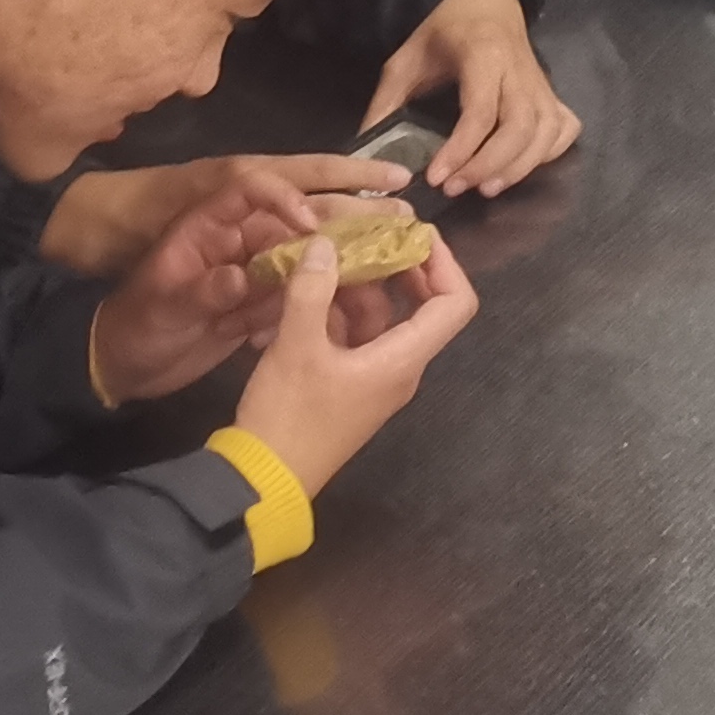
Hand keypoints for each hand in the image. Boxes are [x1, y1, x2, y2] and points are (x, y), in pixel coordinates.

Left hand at [87, 170, 391, 403]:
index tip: (311, 225)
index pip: (256, 189)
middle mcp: (241, 238)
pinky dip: (329, 298)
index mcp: (211, 222)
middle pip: (300, 213)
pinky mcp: (261, 300)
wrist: (122, 369)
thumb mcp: (161, 305)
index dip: (287, 198)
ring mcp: (255, 269)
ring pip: (311, 252)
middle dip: (348, 210)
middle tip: (399, 211)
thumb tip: (243, 277)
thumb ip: (202, 288)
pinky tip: (361, 307)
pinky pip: (303, 291)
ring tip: (396, 258)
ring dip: (351, 253)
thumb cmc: (132, 325)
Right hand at [226, 224, 478, 498]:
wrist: (259, 481)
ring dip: (359, 288)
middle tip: (367, 236)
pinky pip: (354, 338)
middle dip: (396, 268)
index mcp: (403, 360)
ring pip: (380, 320)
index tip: (415, 233)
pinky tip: (305, 291)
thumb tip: (327, 243)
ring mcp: (372, 378)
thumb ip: (312, 291)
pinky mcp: (346, 385)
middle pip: (419, 306)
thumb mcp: (295, 348)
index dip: (444, 263)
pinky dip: (336, 313)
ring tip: (326, 255)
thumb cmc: (288, 416)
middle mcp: (399, 368)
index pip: (455, 304)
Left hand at [360, 0, 581, 198]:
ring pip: (546, 132)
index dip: (460, 149)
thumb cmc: (443, 32)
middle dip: (490, 164)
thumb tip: (369, 156)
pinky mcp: (551, 93)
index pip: (481, 111)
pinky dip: (549, 153)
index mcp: (484, 55)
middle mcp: (520, 70)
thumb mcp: (405, 61)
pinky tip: (523, 166)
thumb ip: (385, 105)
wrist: (484, 0)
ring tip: (486, 188)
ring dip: (520, 167)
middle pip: (521, 126)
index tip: (435, 176)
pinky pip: (563, 128)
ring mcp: (541, 83)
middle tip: (457, 188)